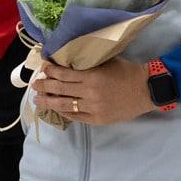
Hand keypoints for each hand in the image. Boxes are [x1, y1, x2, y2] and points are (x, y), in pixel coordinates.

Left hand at [32, 58, 154, 125]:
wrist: (145, 89)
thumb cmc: (126, 71)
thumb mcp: (106, 61)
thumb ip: (88, 63)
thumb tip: (68, 61)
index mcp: (91, 76)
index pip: (64, 74)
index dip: (51, 71)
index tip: (43, 68)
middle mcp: (89, 92)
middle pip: (60, 89)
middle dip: (45, 86)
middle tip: (35, 85)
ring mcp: (93, 107)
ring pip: (65, 105)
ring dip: (49, 102)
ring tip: (38, 101)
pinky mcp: (97, 119)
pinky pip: (76, 116)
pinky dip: (65, 113)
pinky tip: (56, 110)